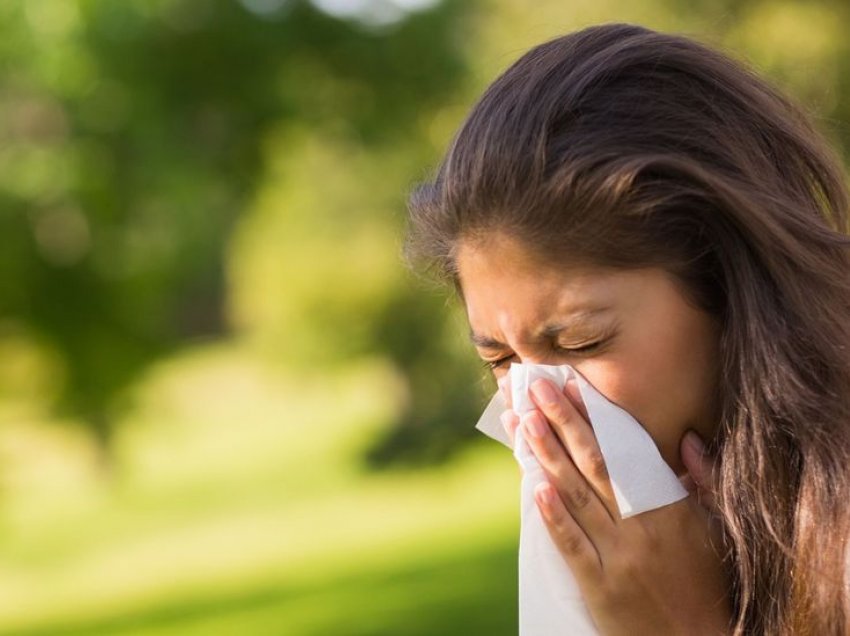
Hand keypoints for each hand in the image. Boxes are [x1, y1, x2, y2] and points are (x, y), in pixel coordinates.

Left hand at [501, 378, 730, 635]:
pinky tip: (534, 488)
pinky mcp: (600, 587)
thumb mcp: (716, 529)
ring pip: (576, 497)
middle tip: (535, 389)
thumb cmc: (706, 583)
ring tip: (525, 421)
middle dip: (562, 422)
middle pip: (594, 465)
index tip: (572, 387)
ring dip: (547, 456)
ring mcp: (619, 557)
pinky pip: (573, 547)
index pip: (626, 452)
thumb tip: (687, 440)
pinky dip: (554, 517)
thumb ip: (704, 481)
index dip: (596, 418)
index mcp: (670, 508)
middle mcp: (641, 527)